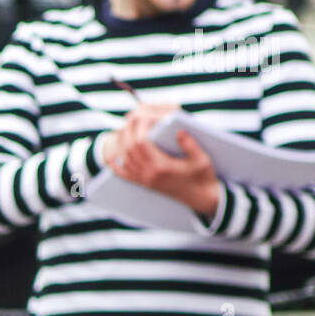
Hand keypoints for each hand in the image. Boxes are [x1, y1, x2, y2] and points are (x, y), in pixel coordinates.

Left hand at [102, 106, 219, 215]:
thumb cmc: (203, 177)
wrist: (201, 198)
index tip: (144, 117)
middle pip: (129, 148)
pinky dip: (115, 167)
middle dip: (127, 131)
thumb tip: (179, 131)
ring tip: (124, 129)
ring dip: (121, 143)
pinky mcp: (145, 184)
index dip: (140, 128)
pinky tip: (111, 158)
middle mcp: (150, 174)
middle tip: (130, 118)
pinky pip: (125, 176)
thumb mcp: (202, 159)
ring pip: (125, 159)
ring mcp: (145, 180)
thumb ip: (190, 145)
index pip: (142, 143)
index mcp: (162, 166)